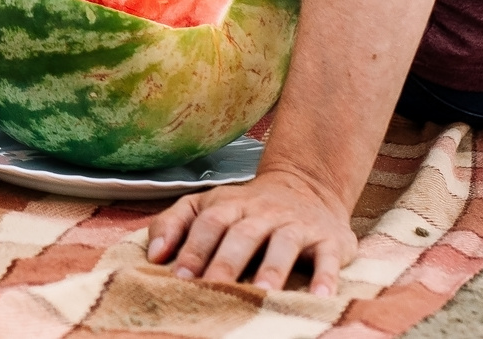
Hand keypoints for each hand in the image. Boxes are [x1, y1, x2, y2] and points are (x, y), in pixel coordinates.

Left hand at [144, 168, 358, 295]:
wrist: (308, 186)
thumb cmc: (245, 209)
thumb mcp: (206, 206)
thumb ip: (174, 224)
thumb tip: (153, 255)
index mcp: (229, 205)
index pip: (208, 223)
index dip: (193, 248)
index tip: (178, 275)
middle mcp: (263, 213)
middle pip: (242, 235)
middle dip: (226, 262)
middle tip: (213, 289)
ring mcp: (297, 224)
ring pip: (284, 244)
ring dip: (272, 269)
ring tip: (262, 294)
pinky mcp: (329, 239)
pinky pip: (328, 257)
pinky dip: (326, 276)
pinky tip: (320, 297)